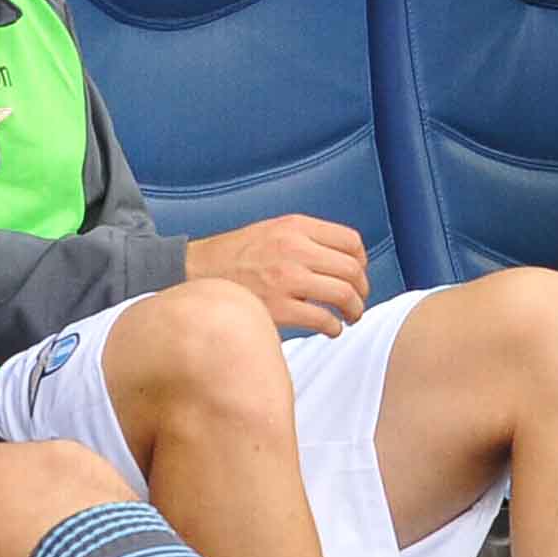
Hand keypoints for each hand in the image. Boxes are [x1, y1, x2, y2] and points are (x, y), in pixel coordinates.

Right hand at [181, 215, 368, 336]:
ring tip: (349, 317)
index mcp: (295, 227)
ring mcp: (287, 279)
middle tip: (357, 301)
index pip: (351, 241)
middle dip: (362, 290)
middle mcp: (294, 249)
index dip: (361, 262)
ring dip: (354, 310)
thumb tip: (344, 258)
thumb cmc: (235, 255)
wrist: (195, 273)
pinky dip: (334, 327)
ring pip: (343, 295)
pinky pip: (323, 320)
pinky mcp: (278, 308)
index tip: (357, 274)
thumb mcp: (272, 230)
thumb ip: (306, 238)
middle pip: (352, 270)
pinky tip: (330, 329)